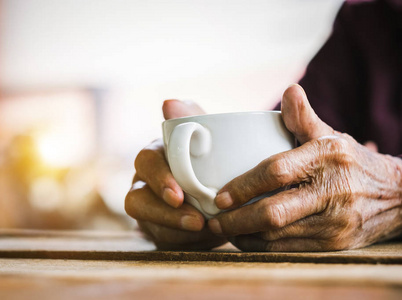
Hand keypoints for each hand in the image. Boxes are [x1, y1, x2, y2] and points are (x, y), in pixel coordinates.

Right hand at [125, 100, 226, 249]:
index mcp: (158, 155)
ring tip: (206, 231)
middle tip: (195, 220)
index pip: (146, 160)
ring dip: (175, 230)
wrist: (226, 188)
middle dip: (163, 212)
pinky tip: (208, 239)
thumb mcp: (210, 137)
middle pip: (136, 198)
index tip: (179, 194)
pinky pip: (164, 240)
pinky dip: (185, 241)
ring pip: (148, 224)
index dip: (159, 178)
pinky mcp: (160, 231)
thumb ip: (193, 118)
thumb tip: (169, 102)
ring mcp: (151, 209)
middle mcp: (147, 182)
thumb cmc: (214, 157)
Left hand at [207, 84, 401, 251]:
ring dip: (246, 236)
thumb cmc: (351, 161)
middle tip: (214, 219)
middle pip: (274, 212)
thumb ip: (304, 117)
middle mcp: (333, 190)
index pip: (277, 171)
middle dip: (237, 220)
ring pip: (278, 236)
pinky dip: (264, 246)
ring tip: (225, 229)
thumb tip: (289, 90)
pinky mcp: (336, 243)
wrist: (397, 195)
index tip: (219, 196)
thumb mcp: (331, 135)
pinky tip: (249, 239)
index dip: (243, 185)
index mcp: (327, 156)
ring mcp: (335, 221)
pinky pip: (290, 249)